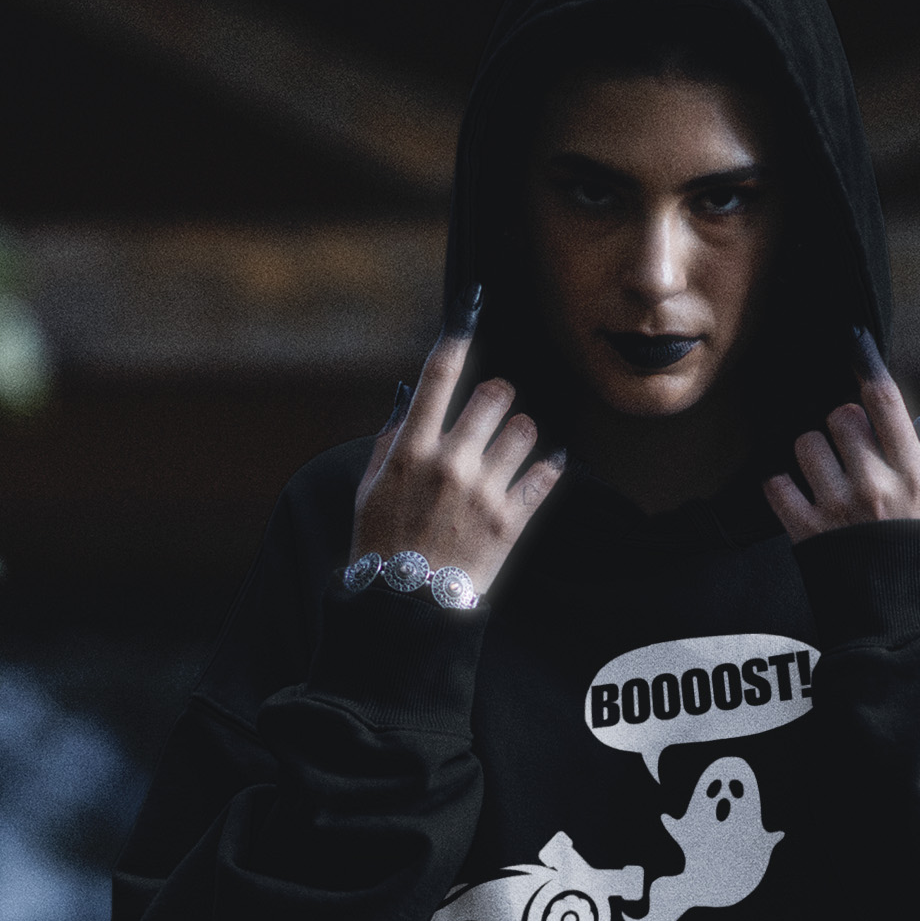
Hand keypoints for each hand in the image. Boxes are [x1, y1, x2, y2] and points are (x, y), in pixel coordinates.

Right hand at [350, 286, 564, 594]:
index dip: (457, 336)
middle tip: (495, 410)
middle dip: (498, 398)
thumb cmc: (383, 546)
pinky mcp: (512, 520)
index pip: (438, 376)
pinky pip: (546, 474)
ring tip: (511, 449)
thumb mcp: (370, 488)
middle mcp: (450, 462)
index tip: (471, 312)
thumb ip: (390, 441)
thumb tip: (409, 399)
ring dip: (522, 433)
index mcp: (410, 448)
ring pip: (525, 430)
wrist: (407, 608)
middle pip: (495, 395)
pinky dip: (549, 466)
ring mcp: (484, 491)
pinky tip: (548, 465)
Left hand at [763, 326, 919, 540]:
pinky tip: (796, 499)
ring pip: (806, 446)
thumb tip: (911, 430)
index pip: (887, 404)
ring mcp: (839, 508)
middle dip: (841, 429)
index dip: (868, 368)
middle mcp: (875, 484)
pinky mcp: (807, 533)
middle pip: (840, 418)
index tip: (855, 345)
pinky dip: (782, 489)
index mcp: (914, 475)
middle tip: (848, 453)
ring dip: (812, 457)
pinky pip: (777, 486)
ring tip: (824, 480)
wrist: (905, 628)